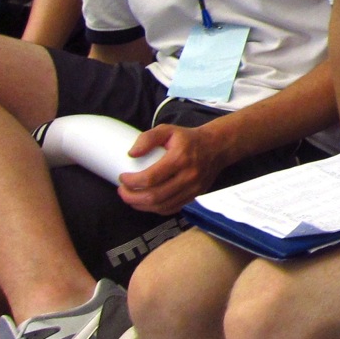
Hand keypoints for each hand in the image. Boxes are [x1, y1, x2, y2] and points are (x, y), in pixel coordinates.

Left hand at [116, 121, 231, 214]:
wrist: (217, 147)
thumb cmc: (189, 139)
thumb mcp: (168, 130)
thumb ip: (148, 138)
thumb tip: (131, 153)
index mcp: (180, 158)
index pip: (150, 177)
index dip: (132, 181)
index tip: (123, 177)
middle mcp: (188, 176)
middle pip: (154, 196)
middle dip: (132, 197)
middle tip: (122, 191)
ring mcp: (193, 188)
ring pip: (162, 206)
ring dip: (141, 205)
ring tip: (131, 198)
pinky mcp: (195, 195)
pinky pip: (172, 209)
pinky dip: (155, 209)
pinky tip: (146, 203)